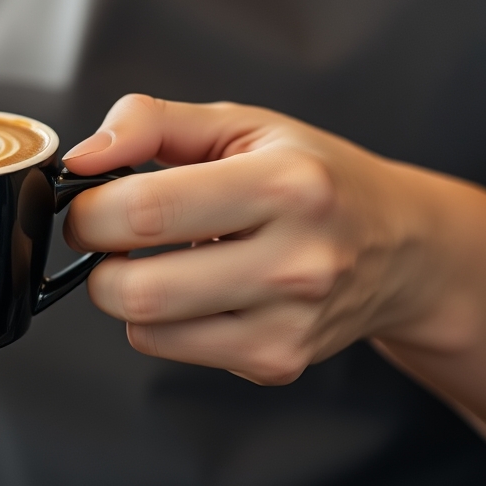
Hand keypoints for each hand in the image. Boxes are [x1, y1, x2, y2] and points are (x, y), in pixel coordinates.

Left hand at [64, 94, 443, 384]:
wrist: (403, 247)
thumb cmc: (314, 177)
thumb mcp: (240, 124)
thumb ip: (150, 122)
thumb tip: (83, 159)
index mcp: (286, 185)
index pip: (144, 212)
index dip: (90, 210)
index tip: (89, 201)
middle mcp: (296, 262)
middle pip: (137, 290)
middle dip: (100, 261)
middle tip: (114, 236)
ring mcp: (290, 324)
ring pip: (147, 329)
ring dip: (130, 293)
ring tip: (167, 257)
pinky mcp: (279, 362)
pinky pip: (173, 350)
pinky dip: (165, 321)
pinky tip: (203, 288)